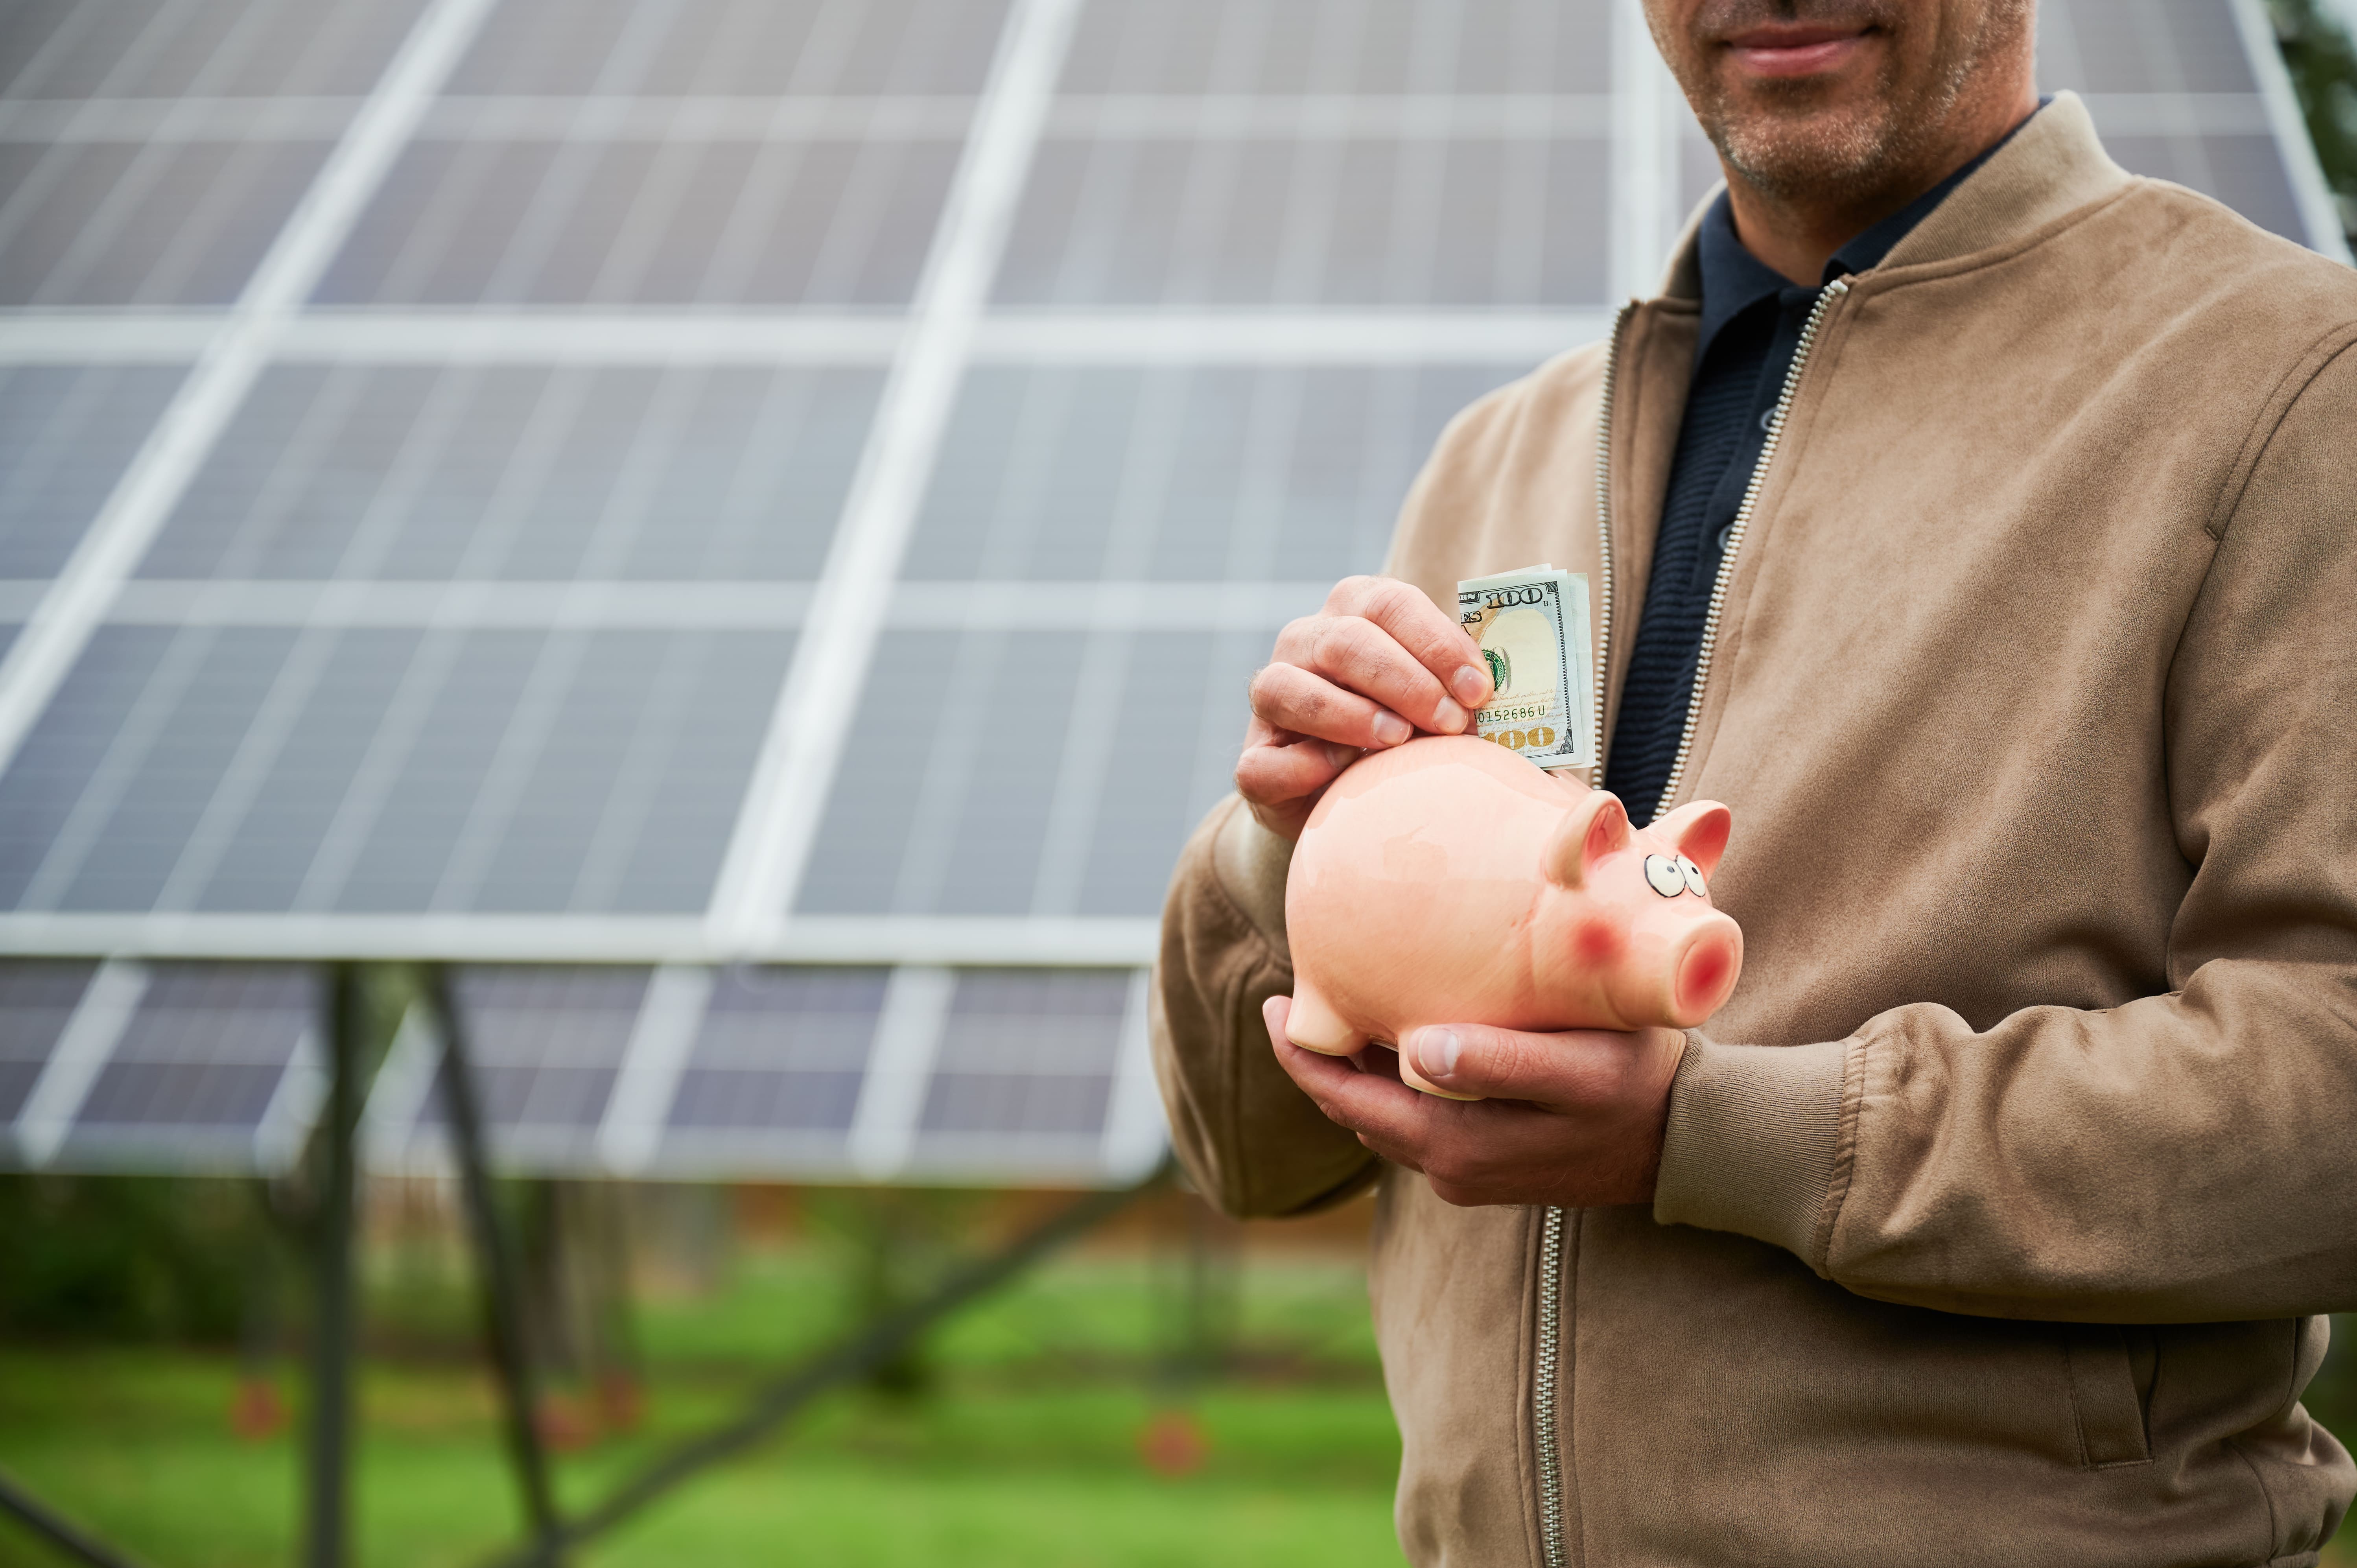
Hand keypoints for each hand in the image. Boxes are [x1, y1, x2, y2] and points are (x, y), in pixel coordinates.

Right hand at [1236, 575, 1493, 839]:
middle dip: (1405, 680)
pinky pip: (1263, 762)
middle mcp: (1304, 643)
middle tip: (1452, 723)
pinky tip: (1343, 775)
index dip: (1436, 642)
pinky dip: (1303, 767)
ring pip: (1288, 687)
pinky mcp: (1254, 760)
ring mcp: (1270, 699)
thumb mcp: (1443, 702)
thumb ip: (1470, 690)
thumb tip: (1520, 699)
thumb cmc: (1414, 736)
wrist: (1355, 796)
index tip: (1480, 689)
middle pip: (1345, 640)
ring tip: (1400, 742)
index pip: (1390, 602)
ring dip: (1351, 714)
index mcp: (1354, 613)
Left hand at [1264, 996, 1686, 1207]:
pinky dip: (1395, 1084)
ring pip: (1385, 1117)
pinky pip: (1418, 1121)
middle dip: (1320, 1061)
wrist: (1688, 1143)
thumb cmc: (1638, 1089)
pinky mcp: (1490, 1164)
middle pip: (1355, 1112)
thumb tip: (1417, 1049)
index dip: (1302, 1057)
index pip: (1347, 1103)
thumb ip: (1499, 1061)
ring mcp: (1468, 1171)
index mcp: (1455, 1146)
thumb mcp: (1576, 1068)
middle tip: (1296, 996)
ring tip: (1339, 1011)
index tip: (1274, 1003)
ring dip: (1357, 1073)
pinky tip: (1400, 1041)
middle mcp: (1450, 1169)